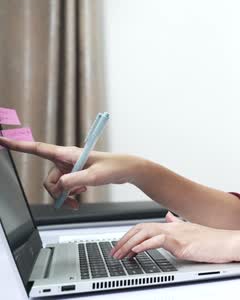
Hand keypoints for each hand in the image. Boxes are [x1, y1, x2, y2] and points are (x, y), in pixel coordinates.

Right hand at [0, 137, 141, 208]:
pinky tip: (82, 192)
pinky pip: (65, 188)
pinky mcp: (76, 174)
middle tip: (72, 199)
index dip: (18, 145)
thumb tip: (60, 187)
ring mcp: (70, 167)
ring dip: (66, 195)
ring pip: (57, 186)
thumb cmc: (114, 166)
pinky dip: (71, 194)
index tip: (1, 140)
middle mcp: (66, 159)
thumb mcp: (94, 176)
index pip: (38, 148)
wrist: (126, 170)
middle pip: (49, 179)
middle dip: (57, 192)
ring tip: (79, 199)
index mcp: (67, 153)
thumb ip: (74, 181)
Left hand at [110, 212, 239, 262]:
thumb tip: (169, 218)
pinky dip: (145, 245)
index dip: (131, 235)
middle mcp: (175, 227)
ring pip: (146, 233)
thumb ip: (179, 225)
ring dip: (129, 244)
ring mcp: (178, 234)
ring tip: (119, 255)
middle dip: (124, 240)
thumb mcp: (194, 232)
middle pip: (142, 228)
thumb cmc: (216, 242)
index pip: (147, 226)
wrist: (232, 243)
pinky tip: (137, 251)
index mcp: (176, 226)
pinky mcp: (182, 243)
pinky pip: (159, 240)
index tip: (121, 246)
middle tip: (114, 252)